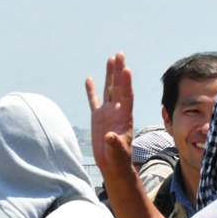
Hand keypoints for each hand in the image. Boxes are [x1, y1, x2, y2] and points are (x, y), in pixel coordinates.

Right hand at [86, 52, 134, 176]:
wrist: (113, 163)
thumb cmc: (118, 158)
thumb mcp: (118, 151)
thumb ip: (115, 143)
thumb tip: (110, 136)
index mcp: (125, 117)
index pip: (126, 96)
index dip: (126, 83)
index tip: (126, 69)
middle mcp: (117, 111)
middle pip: (118, 87)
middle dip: (119, 71)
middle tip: (120, 54)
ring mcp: (107, 112)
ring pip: (109, 89)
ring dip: (110, 75)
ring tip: (111, 58)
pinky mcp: (98, 117)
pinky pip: (94, 100)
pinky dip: (91, 90)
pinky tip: (89, 79)